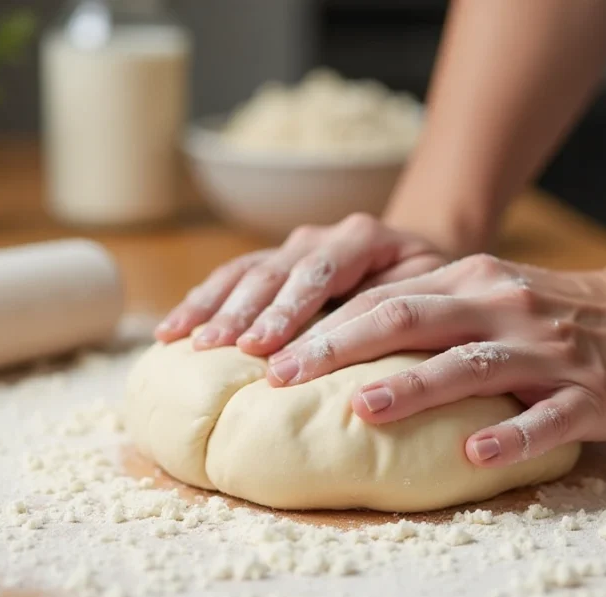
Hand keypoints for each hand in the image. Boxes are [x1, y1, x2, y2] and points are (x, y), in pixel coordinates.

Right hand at [154, 213, 447, 355]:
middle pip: (274, 272)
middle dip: (243, 312)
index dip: (288, 313)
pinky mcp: (273, 263)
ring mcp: (293, 247)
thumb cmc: (432, 290)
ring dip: (212, 306)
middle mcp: (321, 236)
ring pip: (244, 271)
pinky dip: (201, 302)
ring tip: (183, 340)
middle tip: (216, 348)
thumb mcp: (431, 295)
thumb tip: (366, 349)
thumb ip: (399, 311)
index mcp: (363, 238)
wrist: (421, 263)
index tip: (263, 350)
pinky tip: (173, 330)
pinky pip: (231, 278)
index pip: (319, 274)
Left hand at [265, 253, 605, 467]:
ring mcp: (547, 350)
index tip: (262, 353)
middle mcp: (501, 306)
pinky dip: (512, 436)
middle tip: (280, 376)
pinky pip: (548, 417)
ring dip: (415, 386)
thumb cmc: (551, 313)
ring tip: (362, 408)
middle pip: (409, 320)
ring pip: (472, 364)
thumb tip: (335, 333)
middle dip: (338, 347)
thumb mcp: (485, 294)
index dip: (319, 324)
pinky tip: (476, 456)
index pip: (380, 298)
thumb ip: (423, 307)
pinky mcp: (590, 393)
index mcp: (468, 281)